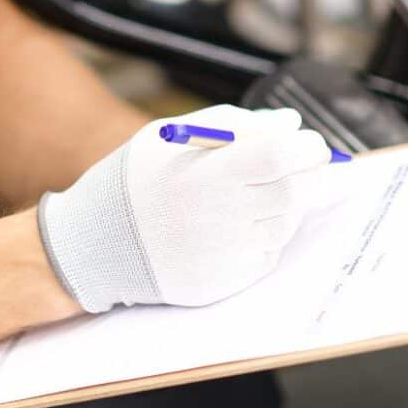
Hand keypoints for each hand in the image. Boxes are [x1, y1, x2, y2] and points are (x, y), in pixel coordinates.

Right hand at [36, 105, 331, 311]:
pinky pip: (266, 255)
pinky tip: (238, 225)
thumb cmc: (136, 180)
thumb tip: (290, 125)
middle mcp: (221, 216)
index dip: (307, 148)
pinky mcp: (225, 282)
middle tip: (308, 165)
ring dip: (287, 205)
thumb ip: (235, 125)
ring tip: (258, 194)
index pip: (282, 157)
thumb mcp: (173, 137)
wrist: (96, 243)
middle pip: (295, 192)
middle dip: (311, 175)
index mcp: (209, 173)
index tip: (312, 142)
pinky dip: (265, 236)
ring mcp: (225, 254)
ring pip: (285, 225)